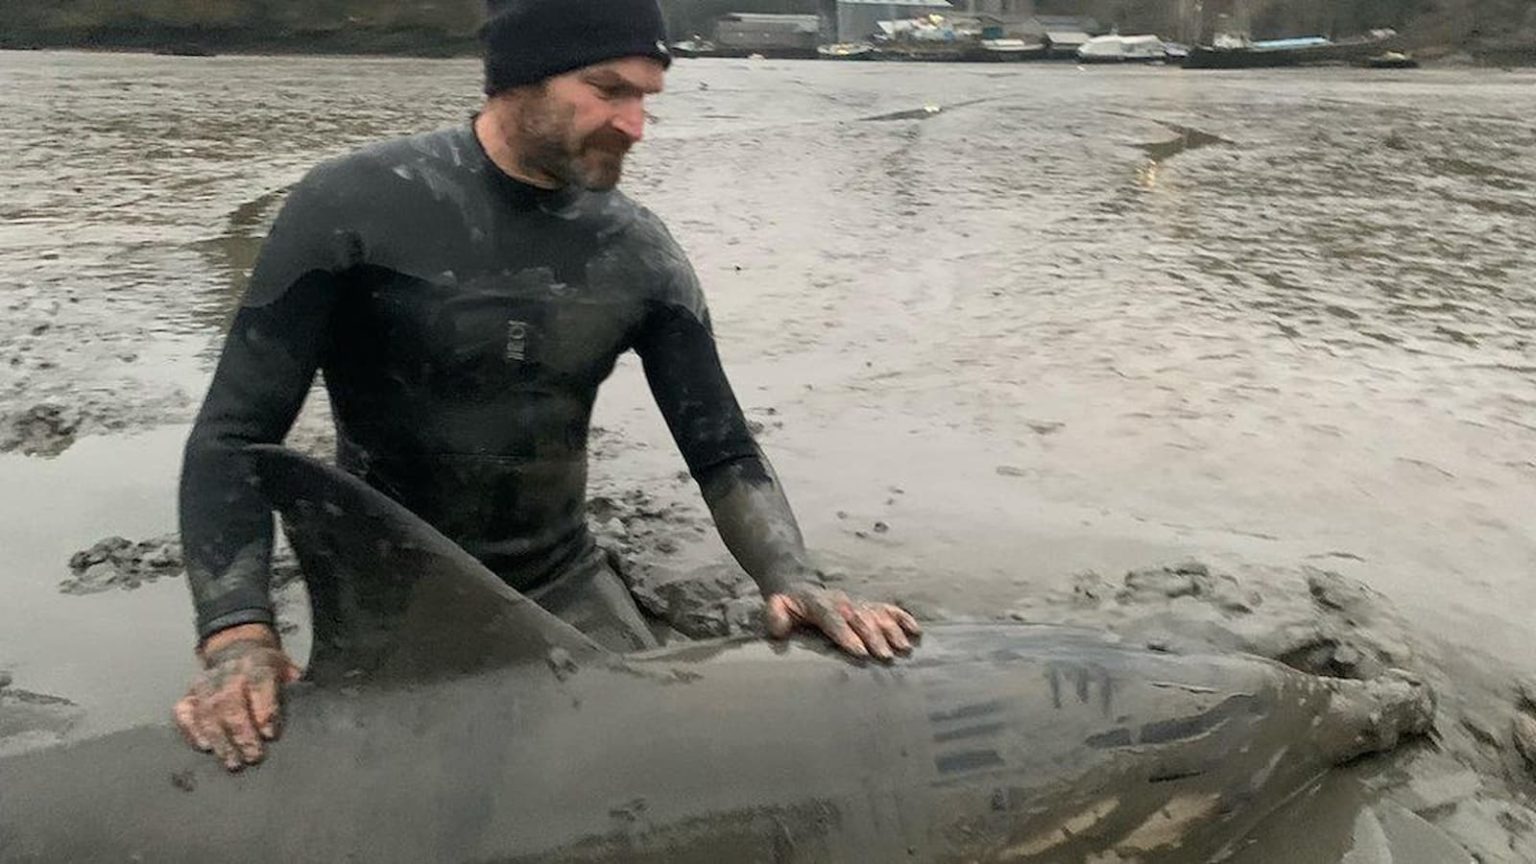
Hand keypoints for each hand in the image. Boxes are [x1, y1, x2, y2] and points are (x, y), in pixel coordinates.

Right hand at [172, 623, 300, 770]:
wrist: (237, 648)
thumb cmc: (266, 666)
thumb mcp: (286, 667)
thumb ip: (294, 685)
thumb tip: (310, 704)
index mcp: (257, 663)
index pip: (260, 683)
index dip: (264, 708)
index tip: (270, 733)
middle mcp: (229, 672)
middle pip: (231, 701)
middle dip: (242, 731)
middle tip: (253, 755)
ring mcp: (206, 683)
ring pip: (208, 710)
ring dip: (220, 738)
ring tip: (232, 760)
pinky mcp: (190, 694)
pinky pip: (184, 711)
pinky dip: (191, 729)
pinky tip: (204, 746)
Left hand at [765, 583, 920, 660]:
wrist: (798, 584)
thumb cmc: (788, 603)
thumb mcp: (775, 606)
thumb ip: (775, 616)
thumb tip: (779, 629)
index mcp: (820, 605)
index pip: (834, 620)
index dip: (847, 635)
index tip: (859, 652)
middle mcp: (843, 602)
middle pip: (861, 619)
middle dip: (874, 637)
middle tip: (885, 656)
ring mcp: (857, 602)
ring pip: (877, 615)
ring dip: (892, 631)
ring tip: (903, 648)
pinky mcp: (867, 604)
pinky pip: (888, 609)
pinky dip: (902, 618)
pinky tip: (916, 631)